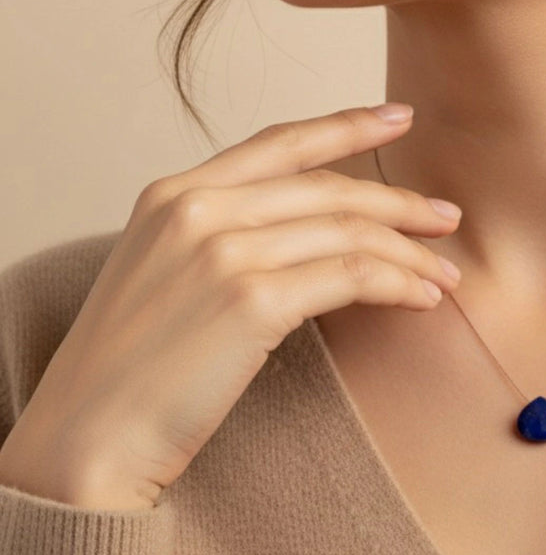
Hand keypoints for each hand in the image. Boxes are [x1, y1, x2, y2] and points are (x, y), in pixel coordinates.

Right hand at [0, 104, 460, 509]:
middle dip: (400, 201)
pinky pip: (352, 275)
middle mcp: (197, 208)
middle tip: (447, 219)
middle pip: (329, 188)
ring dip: (411, 254)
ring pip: (350, 231)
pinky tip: (422, 300)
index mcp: (174, 193)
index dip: (347, 125)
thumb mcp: (165, 277)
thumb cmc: (131, 371)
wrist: (87, 437)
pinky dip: (398, 285)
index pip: (280, 143)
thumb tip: (305, 237)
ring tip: (447, 275)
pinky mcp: (250, 300)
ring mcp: (223, 250)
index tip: (399, 117)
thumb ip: (222, 240)